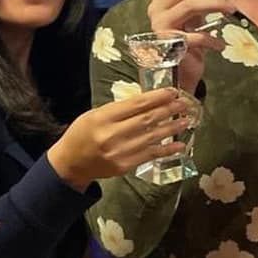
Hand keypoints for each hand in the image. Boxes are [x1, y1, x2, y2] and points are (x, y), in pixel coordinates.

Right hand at [48, 88, 192, 190]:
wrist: (70, 163)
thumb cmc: (82, 134)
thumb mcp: (95, 114)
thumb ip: (120, 109)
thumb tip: (150, 101)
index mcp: (103, 117)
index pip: (136, 104)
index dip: (157, 97)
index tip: (172, 92)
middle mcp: (112, 135)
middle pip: (147, 119)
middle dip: (168, 110)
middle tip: (184, 103)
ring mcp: (120, 152)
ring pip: (152, 137)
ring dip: (172, 128)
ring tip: (186, 120)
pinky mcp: (125, 166)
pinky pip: (151, 155)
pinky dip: (167, 150)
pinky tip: (180, 145)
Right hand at [148, 0, 232, 92]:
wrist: (181, 74)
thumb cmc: (188, 40)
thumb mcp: (195, 10)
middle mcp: (156, 9)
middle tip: (225, 0)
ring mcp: (160, 26)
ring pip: (190, 4)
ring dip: (216, 5)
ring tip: (231, 11)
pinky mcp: (170, 45)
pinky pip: (196, 35)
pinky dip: (213, 40)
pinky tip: (219, 46)